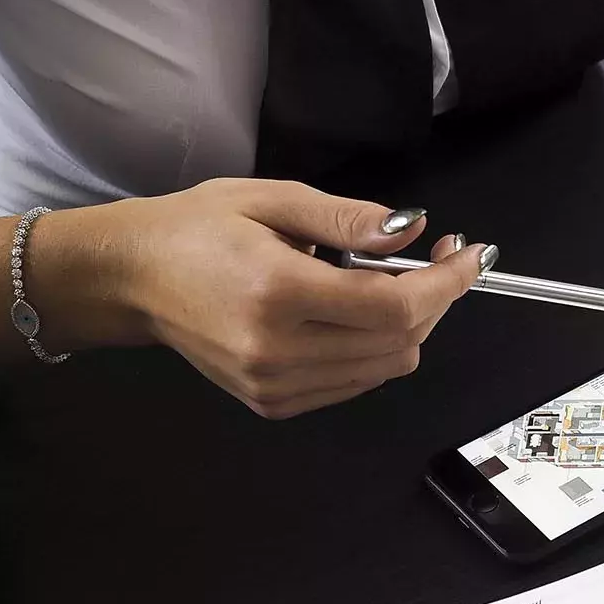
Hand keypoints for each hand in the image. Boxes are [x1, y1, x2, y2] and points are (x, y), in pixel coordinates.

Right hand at [41, 179, 487, 418]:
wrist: (132, 279)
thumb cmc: (198, 228)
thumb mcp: (274, 200)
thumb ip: (348, 219)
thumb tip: (412, 230)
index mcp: (278, 293)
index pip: (394, 307)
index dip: (445, 283)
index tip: (471, 254)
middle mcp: (278, 351)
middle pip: (400, 341)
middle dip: (434, 299)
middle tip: (436, 257)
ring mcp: (274, 386)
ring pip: (385, 367)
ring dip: (407, 326)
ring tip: (388, 282)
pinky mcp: (271, 403)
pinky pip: (355, 383)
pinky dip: (374, 349)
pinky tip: (355, 313)